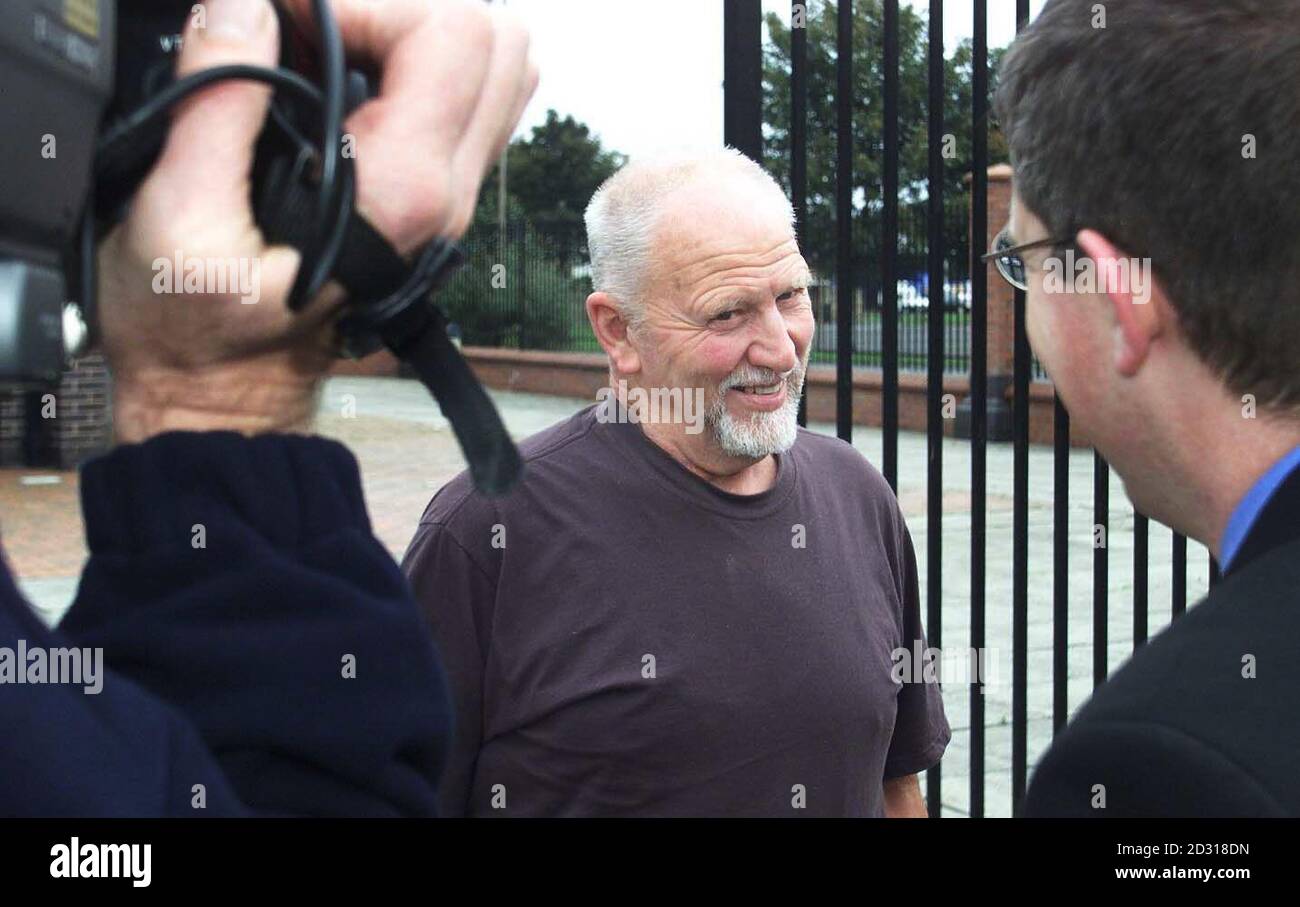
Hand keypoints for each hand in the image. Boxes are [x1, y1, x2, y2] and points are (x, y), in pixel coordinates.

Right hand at [100, 0, 536, 442]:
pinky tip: (354, 78)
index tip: (289, 19)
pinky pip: (471, 106)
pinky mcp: (433, 199)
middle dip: (403, 9)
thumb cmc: (198, 328)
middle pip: (496, 43)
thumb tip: (246, 3)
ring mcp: (449, 198)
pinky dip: (424, 66)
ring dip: (418, 34)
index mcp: (403, 190)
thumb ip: (218, 96)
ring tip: (334, 51)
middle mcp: (446, 193)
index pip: (454, 36)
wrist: (228, 396)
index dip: (368, 2)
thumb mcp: (179, 213)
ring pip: (497, 71)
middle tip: (318, 31)